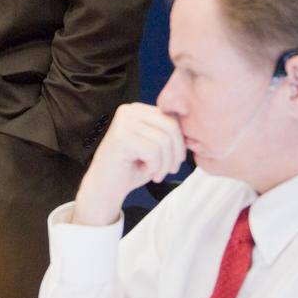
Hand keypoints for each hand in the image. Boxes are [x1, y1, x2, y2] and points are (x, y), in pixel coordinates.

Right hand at [70, 103, 185, 225]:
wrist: (106, 188)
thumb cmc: (132, 168)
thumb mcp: (155, 146)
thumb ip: (168, 135)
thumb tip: (191, 134)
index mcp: (138, 109)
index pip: (173, 119)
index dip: (180, 143)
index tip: (174, 162)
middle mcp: (129, 110)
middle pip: (171, 127)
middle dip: (175, 154)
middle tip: (169, 171)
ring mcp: (123, 122)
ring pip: (164, 141)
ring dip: (164, 164)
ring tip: (155, 173)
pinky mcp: (121, 137)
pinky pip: (153, 151)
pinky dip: (154, 167)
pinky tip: (144, 171)